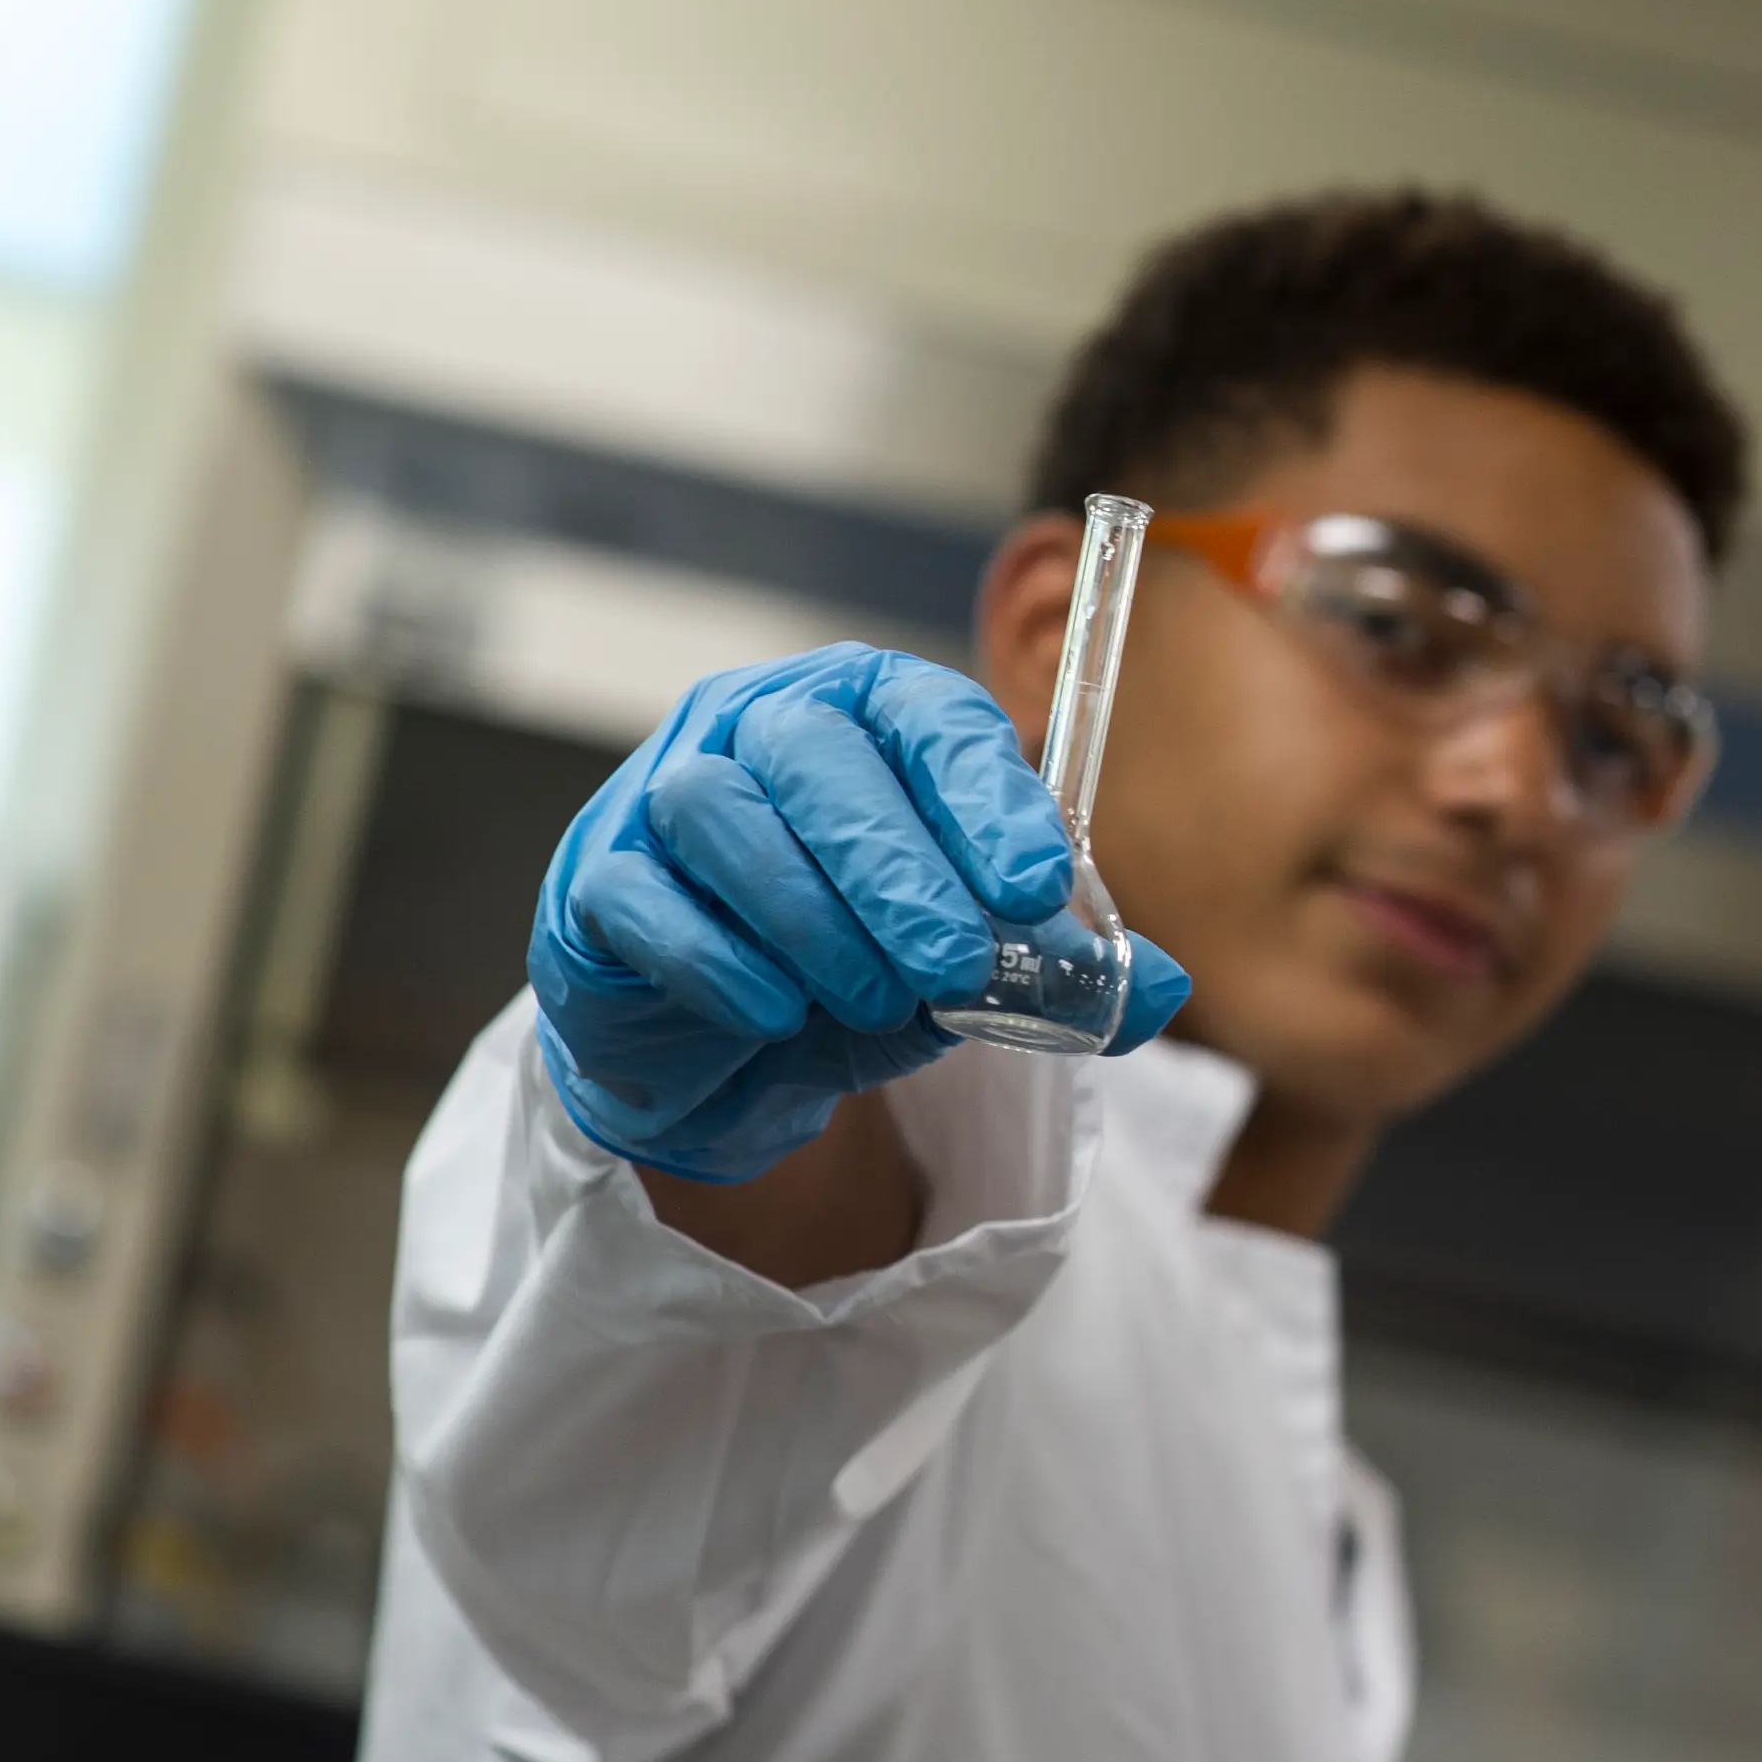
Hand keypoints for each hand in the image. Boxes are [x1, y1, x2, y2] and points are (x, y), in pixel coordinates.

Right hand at [528, 644, 1190, 1182]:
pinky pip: (644, 898)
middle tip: (956, 963)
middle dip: (898, 866)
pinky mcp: (597, 881)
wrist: (739, 1049)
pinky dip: (721, 961)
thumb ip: (1064, 966)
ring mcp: (660, 793)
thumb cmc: (862, 961)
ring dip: (813, 916)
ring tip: (876, 998)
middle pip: (816, 753)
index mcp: (868, 715)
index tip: (1037, 882)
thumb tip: (1164, 990)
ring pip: (722, 810)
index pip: (927, 713)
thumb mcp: (975, 965)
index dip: (984, 792)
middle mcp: (756, 727)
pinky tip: (778, 1013)